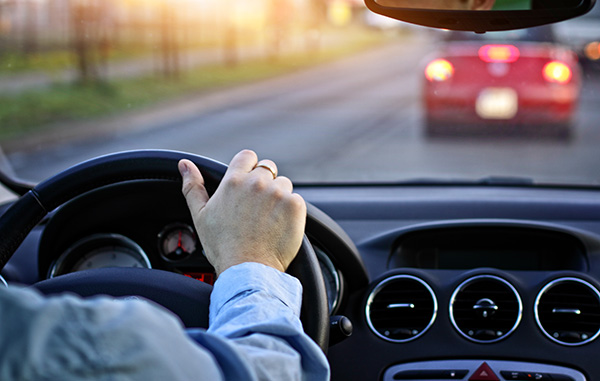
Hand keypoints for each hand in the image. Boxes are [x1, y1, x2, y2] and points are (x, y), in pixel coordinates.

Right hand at [178, 150, 305, 275]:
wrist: (248, 269)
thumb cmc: (222, 246)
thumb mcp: (200, 215)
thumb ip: (193, 186)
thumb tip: (184, 164)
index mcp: (233, 181)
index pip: (247, 156)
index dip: (249, 167)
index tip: (248, 183)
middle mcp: (257, 183)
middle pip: (268, 169)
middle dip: (265, 183)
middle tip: (258, 208)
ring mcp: (278, 193)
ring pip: (284, 184)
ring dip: (279, 197)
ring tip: (268, 220)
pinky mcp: (295, 206)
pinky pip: (297, 200)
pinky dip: (291, 211)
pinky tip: (280, 226)